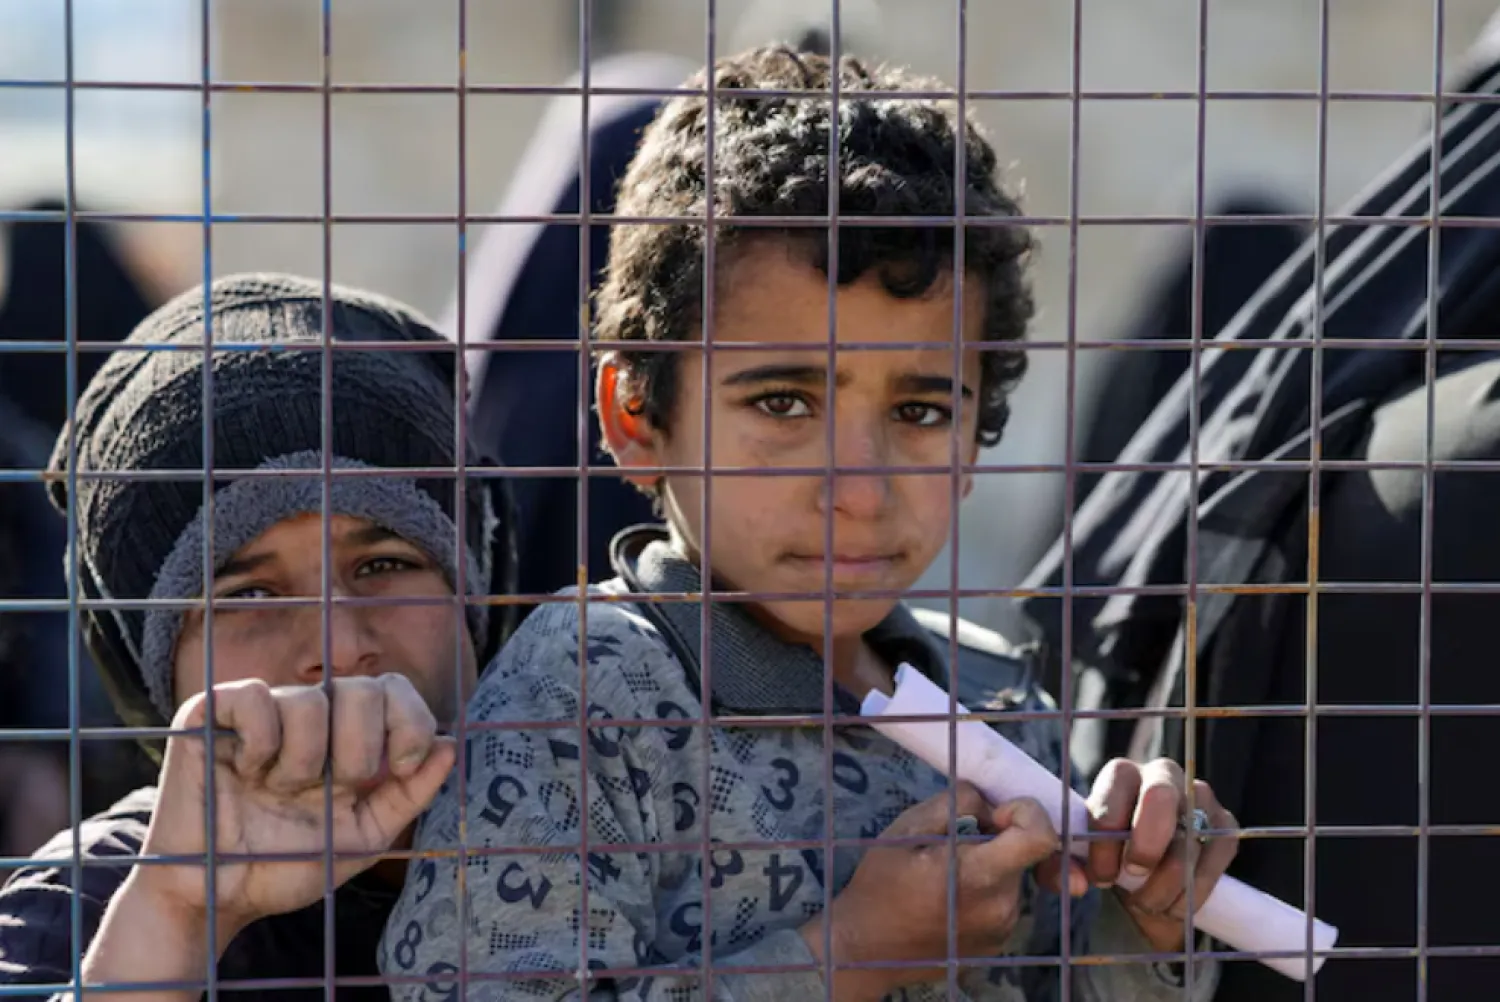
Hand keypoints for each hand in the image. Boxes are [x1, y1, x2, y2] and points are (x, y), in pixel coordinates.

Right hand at [133, 674, 454, 939]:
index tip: (403, 767)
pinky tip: (246, 771)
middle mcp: (309, 714)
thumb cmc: (284, 866)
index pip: (394, 690)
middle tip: (332, 788)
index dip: (411, 721)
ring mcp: (262, 710)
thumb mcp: (363, 837)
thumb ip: (410, 794)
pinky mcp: (211, 712)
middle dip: (360, 750)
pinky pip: (257, 698)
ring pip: (311, 702)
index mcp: (348, 736)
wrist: (217, 897)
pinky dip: (260, 743)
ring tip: (278, 790)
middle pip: (363, 690)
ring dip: (303, 762)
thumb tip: (451, 746)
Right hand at [801, 782, 1064, 1001]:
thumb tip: (992, 805)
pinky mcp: (999, 941)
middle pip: (1021, 852)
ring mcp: (1003, 929)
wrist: (866, 949)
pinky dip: (983, 888)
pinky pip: (1003, 898)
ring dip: (987, 863)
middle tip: (949, 844)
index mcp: (978, 876)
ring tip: (942, 874)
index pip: (1041, 837)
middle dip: (993, 838)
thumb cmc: (880, 884)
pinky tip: (947, 897)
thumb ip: (955, 803)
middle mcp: (1001, 907)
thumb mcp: (906, 827)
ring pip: (1011, 874)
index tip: (993, 815)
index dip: (1025, 812)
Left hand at [1041, 758, 1237, 952]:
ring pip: (1192, 835)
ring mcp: (1199, 796)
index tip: (1100, 876)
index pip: (1114, 790)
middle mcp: (1162, 775)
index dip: (1105, 837)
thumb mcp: (1076, 864)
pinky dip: (1197, 889)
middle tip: (1131, 877)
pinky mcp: (1225, 824)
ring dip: (1169, 881)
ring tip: (1148, 903)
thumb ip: (1061, 868)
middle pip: (1160, 795)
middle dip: (1145, 845)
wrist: (1144, 883)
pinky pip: (1219, 852)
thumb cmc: (1106, 862)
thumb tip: (1076, 882)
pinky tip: (1175, 907)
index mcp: (1120, 775)